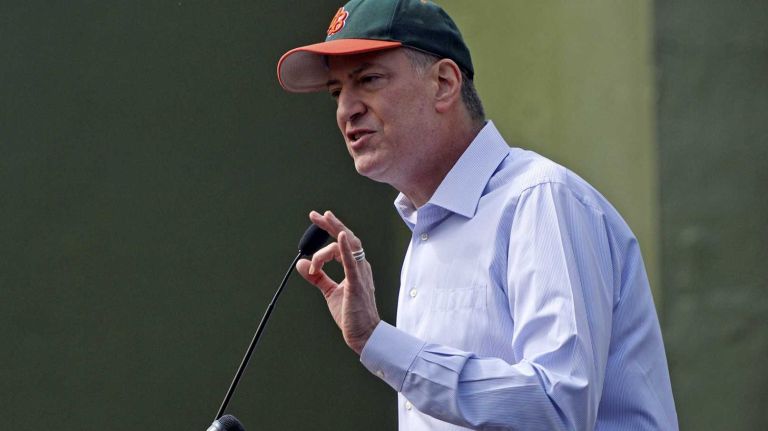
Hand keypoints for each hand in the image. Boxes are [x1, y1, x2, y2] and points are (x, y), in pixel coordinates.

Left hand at [296, 210, 380, 354]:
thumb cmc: (351, 314)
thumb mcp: (330, 292)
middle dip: (331, 224)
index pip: (341, 245)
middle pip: (347, 238)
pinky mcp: (356, 284)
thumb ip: (317, 277)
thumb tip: (301, 264)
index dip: (327, 235)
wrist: (364, 334)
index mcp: (355, 268)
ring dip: (336, 230)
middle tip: (316, 215)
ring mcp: (360, 274)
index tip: (315, 223)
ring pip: (348, 245)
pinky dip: (345, 248)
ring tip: (323, 218)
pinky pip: (351, 262)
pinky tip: (340, 235)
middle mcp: (360, 267)